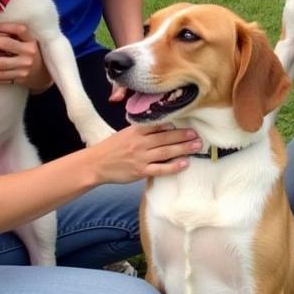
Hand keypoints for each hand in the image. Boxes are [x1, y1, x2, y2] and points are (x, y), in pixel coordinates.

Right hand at [85, 122, 201, 183]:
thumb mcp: (125, 133)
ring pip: (166, 152)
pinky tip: (184, 164)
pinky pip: (160, 169)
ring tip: (196, 146)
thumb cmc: (112, 148)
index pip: (158, 125)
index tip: (188, 122)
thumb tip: (163, 126)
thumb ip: (142, 130)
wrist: (96, 164)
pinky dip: (173, 166)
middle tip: (197, 135)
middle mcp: (140, 142)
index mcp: (136, 131)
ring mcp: (141, 157)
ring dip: (183, 149)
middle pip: (166, 138)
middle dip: (183, 136)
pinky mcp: (140, 171)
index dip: (174, 124)